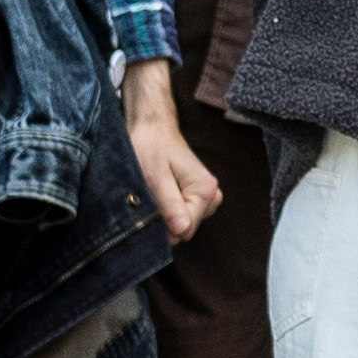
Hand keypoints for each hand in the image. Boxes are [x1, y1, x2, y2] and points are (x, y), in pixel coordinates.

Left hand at [121, 61, 218, 242]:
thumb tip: (181, 230)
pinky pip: (181, 217)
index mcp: (206, 190)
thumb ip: (169, 204)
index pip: (185, 230)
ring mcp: (207, 198)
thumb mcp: (154, 177)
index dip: (161, 227)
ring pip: (182, 225)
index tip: (144, 212)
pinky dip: (165, 212)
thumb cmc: (150, 147)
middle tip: (145, 200)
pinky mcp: (198, 198)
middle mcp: (213, 196)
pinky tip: (156, 195)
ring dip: (163, 216)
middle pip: (185, 229)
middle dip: (162, 221)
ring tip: (150, 194)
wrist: (152, 127)